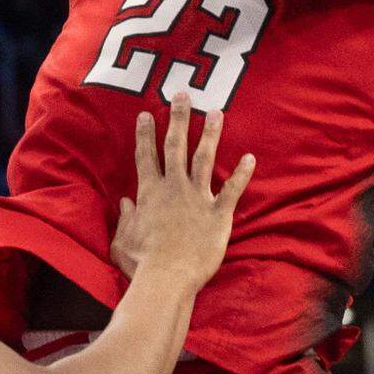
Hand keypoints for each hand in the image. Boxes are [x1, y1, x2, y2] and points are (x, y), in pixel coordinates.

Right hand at [111, 96, 252, 294]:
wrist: (167, 278)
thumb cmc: (141, 263)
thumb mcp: (122, 240)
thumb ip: (124, 219)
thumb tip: (126, 203)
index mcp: (150, 193)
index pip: (146, 156)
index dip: (145, 134)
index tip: (146, 114)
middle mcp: (173, 188)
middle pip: (175, 146)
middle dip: (179, 118)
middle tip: (183, 95)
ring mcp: (197, 199)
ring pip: (204, 158)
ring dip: (210, 134)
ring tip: (217, 112)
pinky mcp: (218, 214)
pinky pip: (232, 190)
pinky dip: (242, 175)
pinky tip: (251, 158)